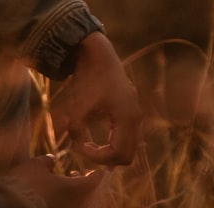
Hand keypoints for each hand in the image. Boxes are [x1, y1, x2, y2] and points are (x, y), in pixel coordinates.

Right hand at [5, 154, 106, 207]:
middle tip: (78, 173)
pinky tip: (60, 194)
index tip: (95, 167)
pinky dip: (72, 201)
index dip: (97, 172)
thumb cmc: (25, 183)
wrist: (10, 205)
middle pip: (94, 195)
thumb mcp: (35, 166)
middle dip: (88, 183)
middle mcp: (79, 205)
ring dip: (80, 193)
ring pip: (85, 204)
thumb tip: (52, 159)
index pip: (97, 180)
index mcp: (78, 189)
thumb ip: (47, 161)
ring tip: (69, 181)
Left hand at [51, 32, 141, 165]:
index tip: (79, 147)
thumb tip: (78, 149)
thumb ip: (76, 129)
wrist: (98, 54)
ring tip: (88, 145)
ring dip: (110, 152)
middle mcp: (136, 118)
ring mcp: (135, 115)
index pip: (118, 153)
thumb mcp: (78, 104)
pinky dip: (113, 143)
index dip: (98, 157)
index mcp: (127, 118)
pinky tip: (94, 139)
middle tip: (85, 150)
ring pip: (128, 147)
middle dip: (106, 159)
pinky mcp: (130, 111)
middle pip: (128, 155)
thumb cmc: (88, 78)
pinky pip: (126, 137)